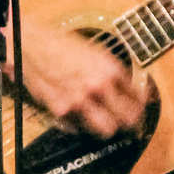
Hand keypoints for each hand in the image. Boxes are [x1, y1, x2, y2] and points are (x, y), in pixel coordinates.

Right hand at [12, 21, 147, 137]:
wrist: (30, 45)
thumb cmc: (61, 44)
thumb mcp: (96, 52)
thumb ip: (115, 73)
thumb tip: (132, 89)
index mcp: (109, 69)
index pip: (138, 97)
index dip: (143, 103)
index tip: (143, 106)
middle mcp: (97, 87)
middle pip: (128, 119)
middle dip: (133, 121)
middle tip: (133, 121)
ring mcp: (79, 102)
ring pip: (107, 129)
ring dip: (110, 126)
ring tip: (109, 122)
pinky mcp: (61, 111)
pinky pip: (80, 128)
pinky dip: (83, 125)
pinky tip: (83, 116)